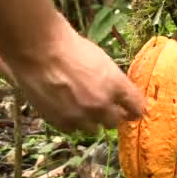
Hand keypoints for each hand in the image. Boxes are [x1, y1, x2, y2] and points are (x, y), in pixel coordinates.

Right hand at [11, 18, 144, 133]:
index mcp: (116, 85)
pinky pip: (73, 130)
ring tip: (79, 106)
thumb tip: (121, 95)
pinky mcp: (62, 122)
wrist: (39, 50)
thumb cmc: (70, 48)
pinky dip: (71, 122)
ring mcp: (82, 116)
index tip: (130, 110)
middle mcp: (102, 104)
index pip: (137, 108)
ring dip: (90, 120)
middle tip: (100, 105)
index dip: (134, 110)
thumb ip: (114, 82)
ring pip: (94, 130)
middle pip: (115, 122)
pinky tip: (64, 107)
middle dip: (110, 114)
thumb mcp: (101, 60)